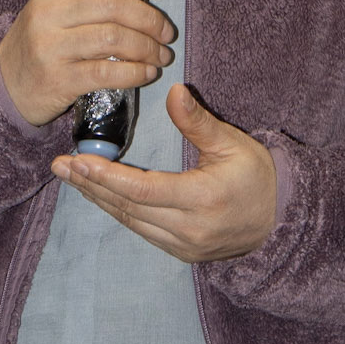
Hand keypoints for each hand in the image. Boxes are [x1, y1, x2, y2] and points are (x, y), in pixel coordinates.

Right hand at [0, 0, 173, 126]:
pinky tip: (146, 74)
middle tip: (166, 33)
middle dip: (150, 19)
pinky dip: (135, 72)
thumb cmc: (38, 45)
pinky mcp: (58, 80)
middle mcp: (50, 14)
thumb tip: (142, 0)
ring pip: (113, 37)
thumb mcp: (52, 11)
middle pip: (113, 5)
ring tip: (160, 56)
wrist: (1, 84)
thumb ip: (87, 0)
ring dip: (147, 47)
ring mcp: (52, 48)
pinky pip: (107, 73)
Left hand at [51, 84, 276, 262]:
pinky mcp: (182, 252)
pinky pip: (142, 230)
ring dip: (99, 199)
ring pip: (130, 222)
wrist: (284, 220)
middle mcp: (188, 229)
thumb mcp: (233, 144)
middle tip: (60, 166)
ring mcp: (184, 246)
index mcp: (201, 200)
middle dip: (90, 186)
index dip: (106, 177)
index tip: (78, 162)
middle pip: (128, 208)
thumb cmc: (259, 176)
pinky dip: (119, 210)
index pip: (141, 190)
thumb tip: (175, 91)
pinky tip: (101, 194)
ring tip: (72, 178)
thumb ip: (199, 121)